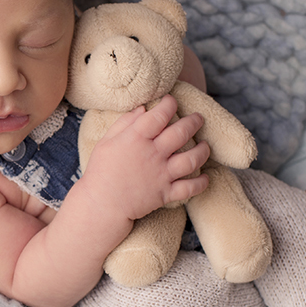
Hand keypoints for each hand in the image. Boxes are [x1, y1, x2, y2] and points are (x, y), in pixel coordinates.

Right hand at [84, 95, 210, 220]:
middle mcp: (153, 154)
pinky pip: (190, 188)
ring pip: (192, 159)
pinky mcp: (165, 193)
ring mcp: (161, 174)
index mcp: (136, 139)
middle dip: (194, 122)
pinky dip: (201, 183)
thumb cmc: (100, 171)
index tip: (171, 101)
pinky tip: (205, 177)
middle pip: (182, 132)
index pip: (159, 115)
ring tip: (205, 145)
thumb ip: (125, 123)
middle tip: (198, 118)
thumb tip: (143, 108)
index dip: (169, 104)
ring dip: (203, 150)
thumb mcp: (106, 142)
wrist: (101, 205)